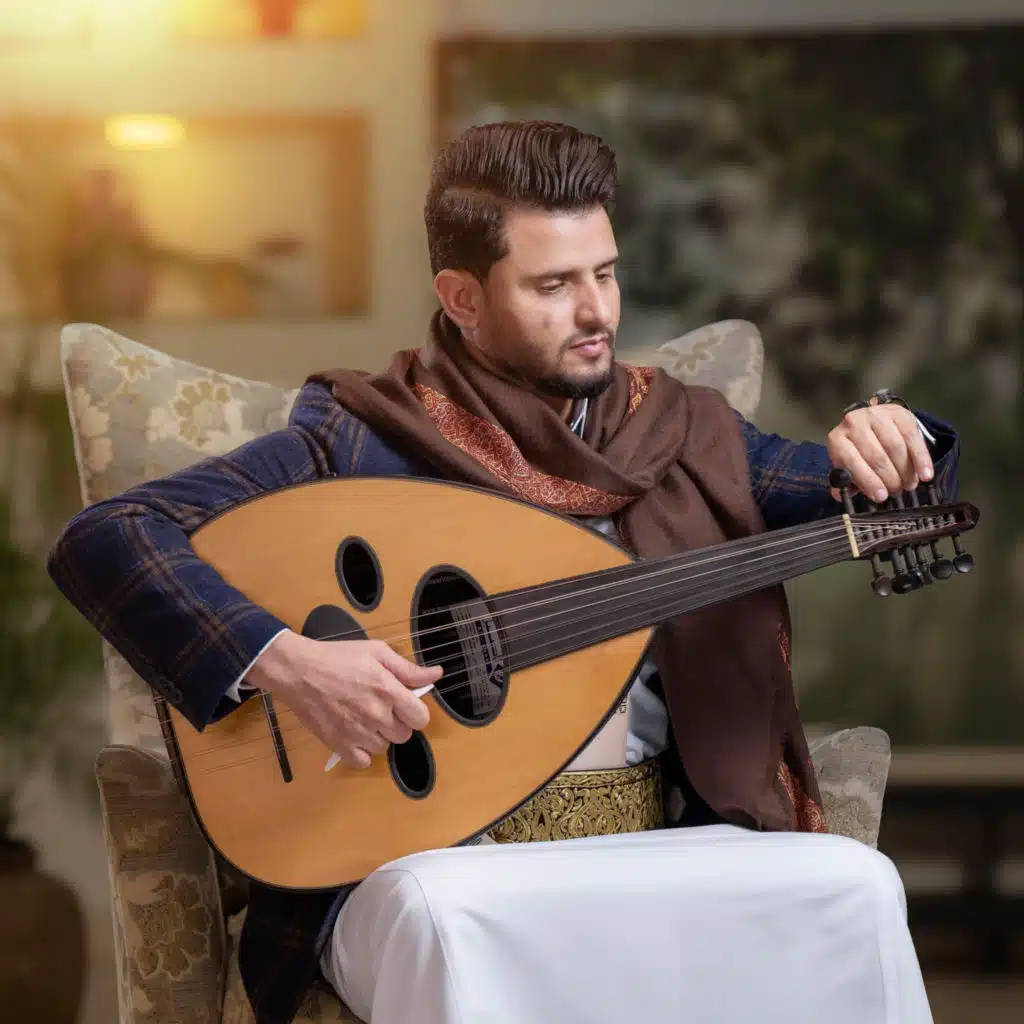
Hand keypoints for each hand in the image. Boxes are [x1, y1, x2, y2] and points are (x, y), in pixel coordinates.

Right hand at [248, 632, 441, 768]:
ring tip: (363, 717)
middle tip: (380, 707)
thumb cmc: (338, 657)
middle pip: (404, 735)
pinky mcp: (338, 745)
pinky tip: (354, 734)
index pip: (420, 718)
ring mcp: (357, 732)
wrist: (298, 670)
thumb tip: (436, 675)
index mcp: (388, 690)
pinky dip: (361, 752)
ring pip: (384, 747)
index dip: (415, 712)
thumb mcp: (377, 652)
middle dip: (397, 722)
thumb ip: (408, 669)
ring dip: (378, 736)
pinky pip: (362, 762)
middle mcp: (375, 714)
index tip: (404, 705)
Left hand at [826, 402, 933, 503]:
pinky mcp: (899, 413)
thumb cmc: (859, 450)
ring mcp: (877, 415)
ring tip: (909, 484)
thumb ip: (845, 480)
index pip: (851, 461)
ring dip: (905, 471)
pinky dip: (921, 459)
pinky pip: (912, 438)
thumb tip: (841, 495)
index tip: (881, 497)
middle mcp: (854, 423)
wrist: (874, 423)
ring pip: (895, 447)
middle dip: (889, 479)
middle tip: (897, 492)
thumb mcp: (847, 464)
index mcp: (837, 439)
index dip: (868, 481)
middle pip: (876, 456)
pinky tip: (925, 474)